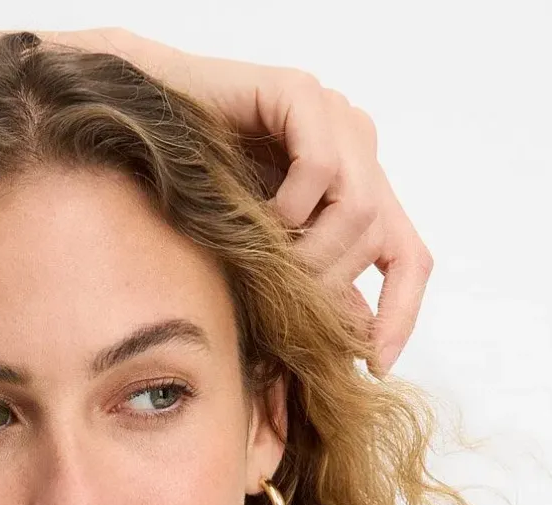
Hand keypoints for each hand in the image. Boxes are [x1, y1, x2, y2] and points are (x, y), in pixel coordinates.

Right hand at [72, 29, 432, 374]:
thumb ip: (313, 286)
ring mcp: (333, 116)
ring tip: (263, 256)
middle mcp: (357, 146)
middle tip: (280, 299)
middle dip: (328, 283)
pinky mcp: (300, 94)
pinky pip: (319, 167)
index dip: (402, 313)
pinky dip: (289, 205)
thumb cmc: (199, 193)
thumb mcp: (267, 255)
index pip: (408, 256)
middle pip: (379, 237)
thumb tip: (357, 341)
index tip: (376, 363)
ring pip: (360, 207)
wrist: (143, 132)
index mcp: (359, 185)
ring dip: (308, 250)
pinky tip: (256, 211)